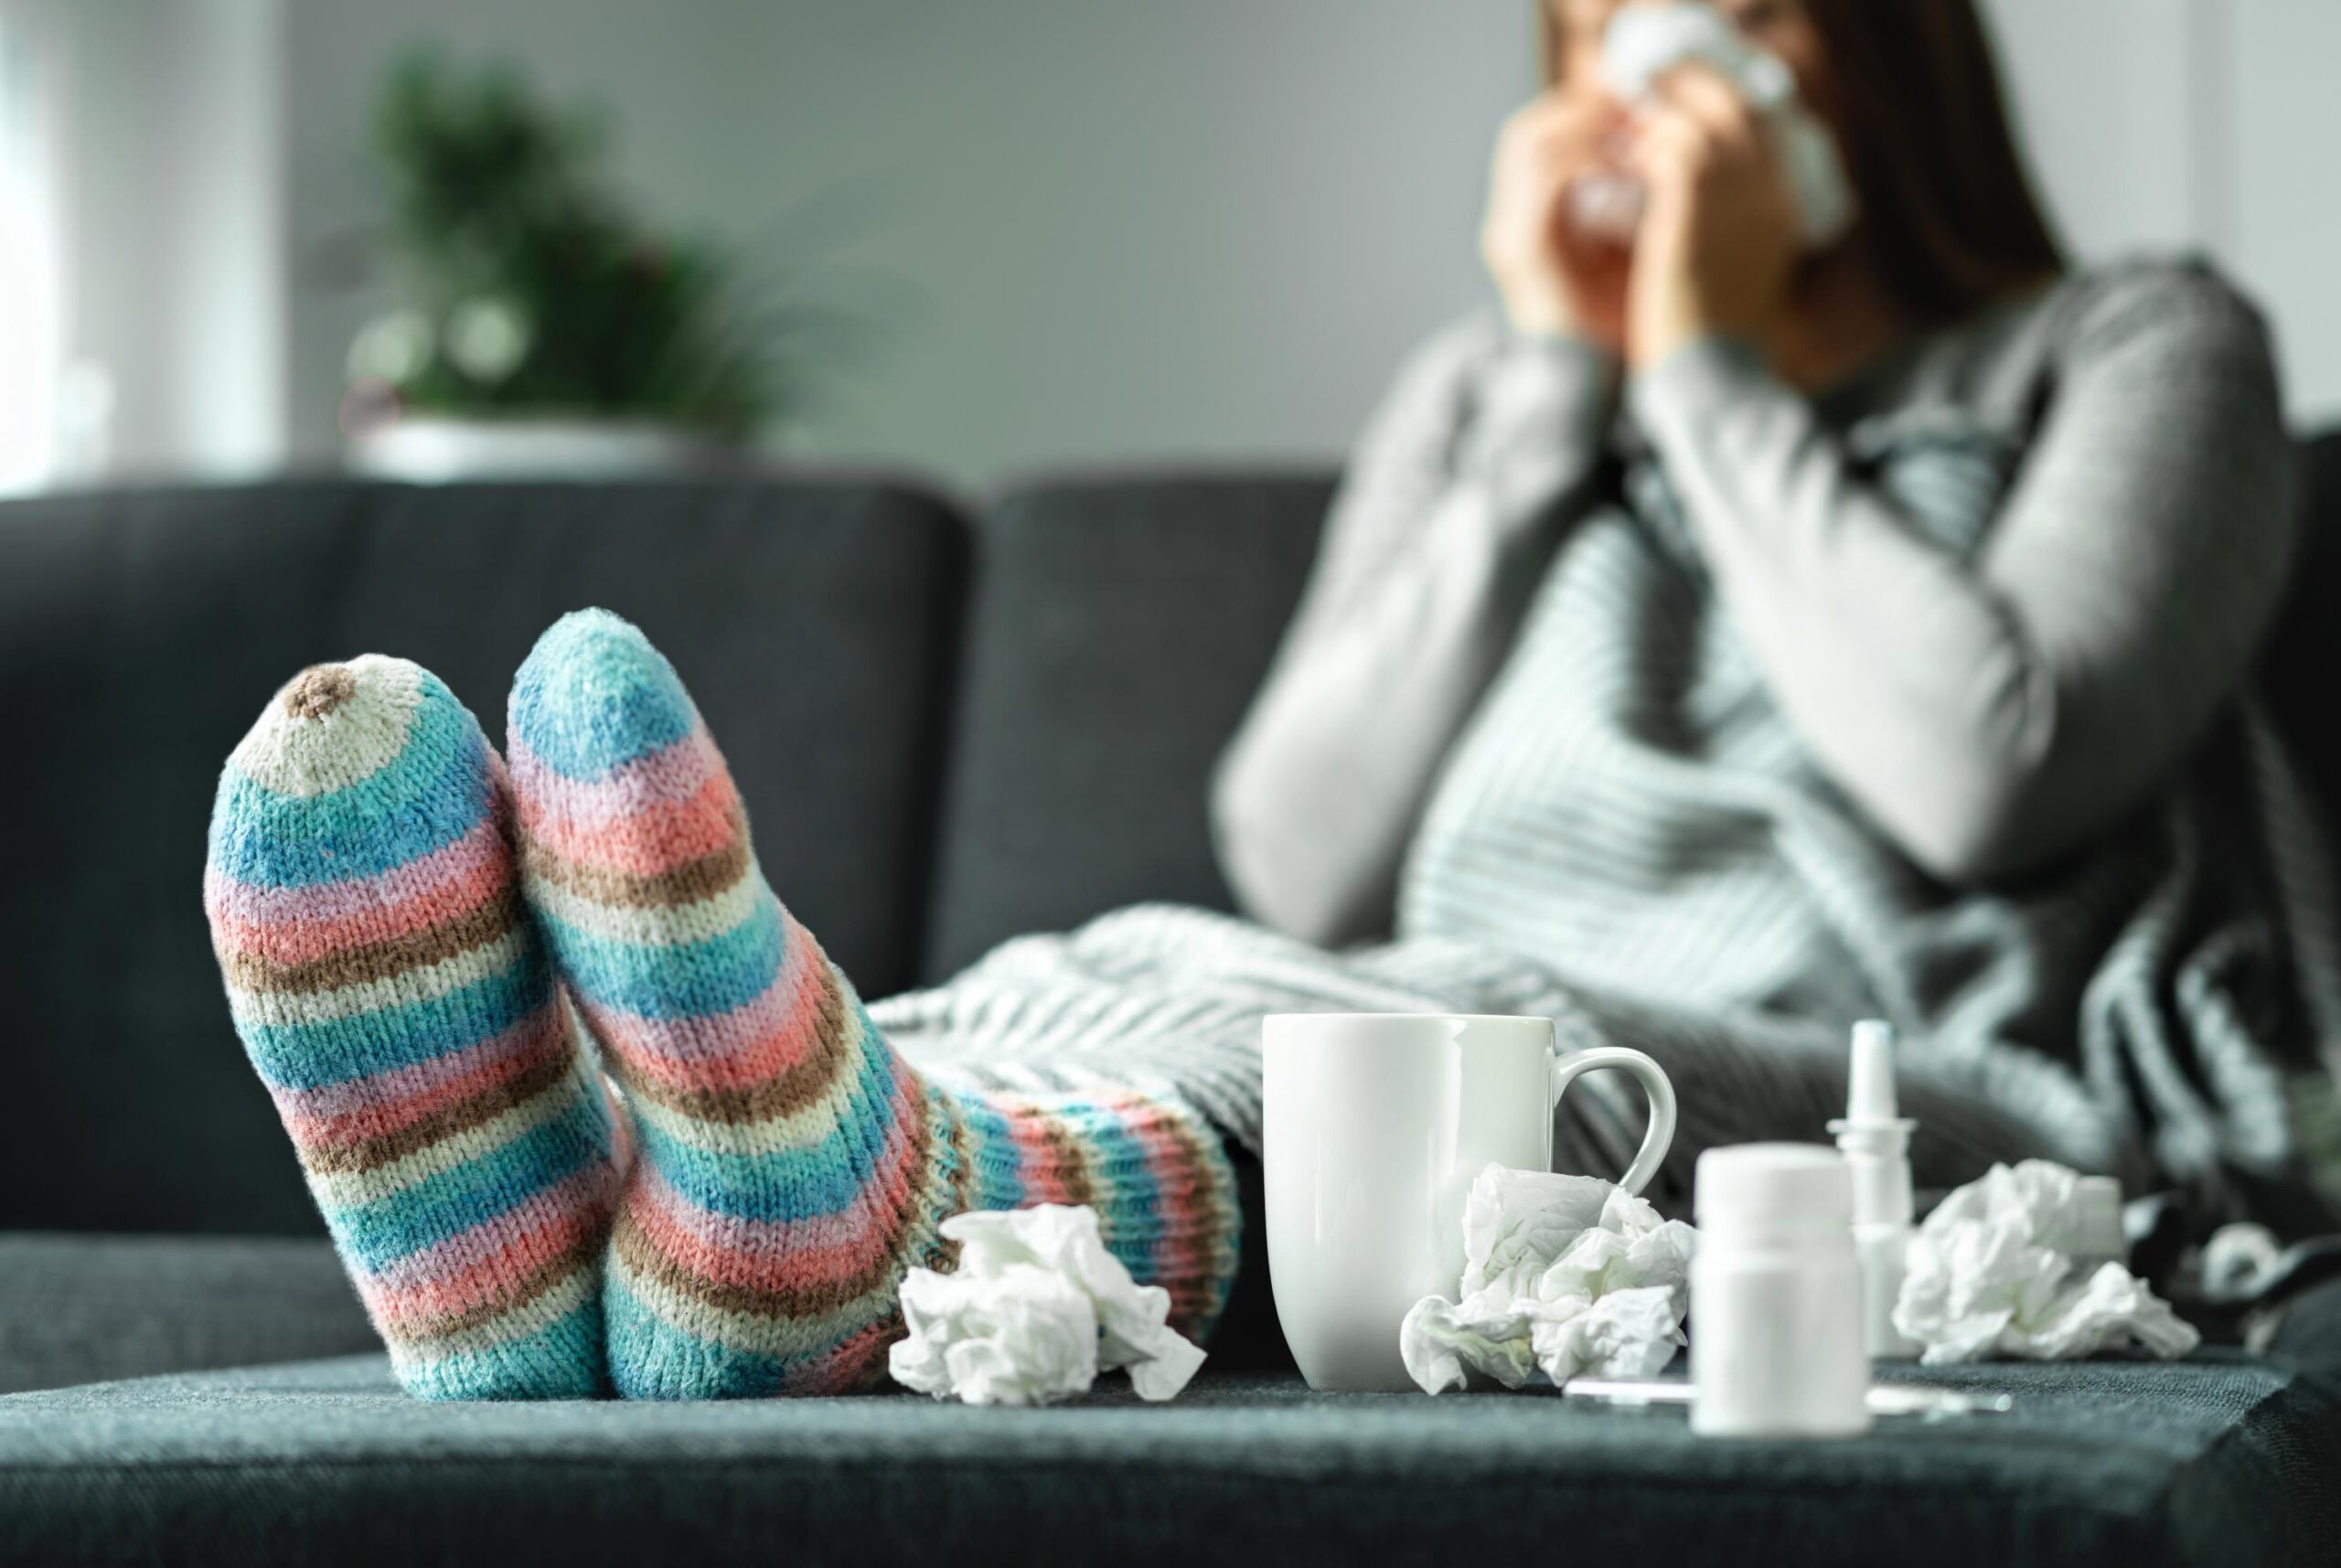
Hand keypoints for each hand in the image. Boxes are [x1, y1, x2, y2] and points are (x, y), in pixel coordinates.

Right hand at [1479, 90, 1632, 349]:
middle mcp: (1507, 226)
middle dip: (1585, 110)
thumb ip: (1625, 201)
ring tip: (1638, 132)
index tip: (1638, 103)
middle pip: (1526, 131)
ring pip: (1529, 144)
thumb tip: (1656, 145)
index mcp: (1527, 224)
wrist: (1602, 388)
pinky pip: (1547, 178)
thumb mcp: (1625, 248)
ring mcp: (1508, 238)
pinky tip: (1631, 165)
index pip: (1537, 138)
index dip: (1583, 110)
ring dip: (1588, 127)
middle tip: (1640, 107)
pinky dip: (1590, 159)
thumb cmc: (1620, 326)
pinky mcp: (1523, 252)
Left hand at [1625, 65, 1799, 369]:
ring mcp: (1738, 198)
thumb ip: (1731, 224)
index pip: (1761, 123)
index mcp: (1785, 206)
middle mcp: (1771, 192)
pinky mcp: (1694, 212)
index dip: (1716, 107)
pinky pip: (1668, 150)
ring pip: (1698, 118)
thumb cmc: (1717, 338)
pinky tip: (1619, 166)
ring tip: (1624, 136)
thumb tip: (1699, 199)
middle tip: (1642, 107)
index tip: (1675, 112)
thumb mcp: (1738, 271)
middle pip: (1736, 104)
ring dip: (1655, 121)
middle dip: (1685, 97)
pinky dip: (1641, 150)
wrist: (1714, 380)